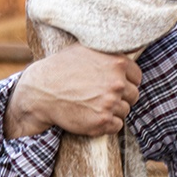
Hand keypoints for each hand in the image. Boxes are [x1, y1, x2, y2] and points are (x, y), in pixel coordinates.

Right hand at [4, 44, 141, 137]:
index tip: (112, 85)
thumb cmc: (61, 68)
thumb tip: (130, 50)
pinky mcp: (102, 121)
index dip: (126, 82)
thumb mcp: (86, 50)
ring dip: (113, 111)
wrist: (39, 91)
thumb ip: (109, 53)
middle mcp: (117, 83)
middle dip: (121, 97)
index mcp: (117, 63)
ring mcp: (110, 103)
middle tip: (101, 96)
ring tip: (93, 105)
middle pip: (133, 95)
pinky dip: (107, 124)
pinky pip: (117, 126)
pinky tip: (92, 116)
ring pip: (125, 111)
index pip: (137, 78)